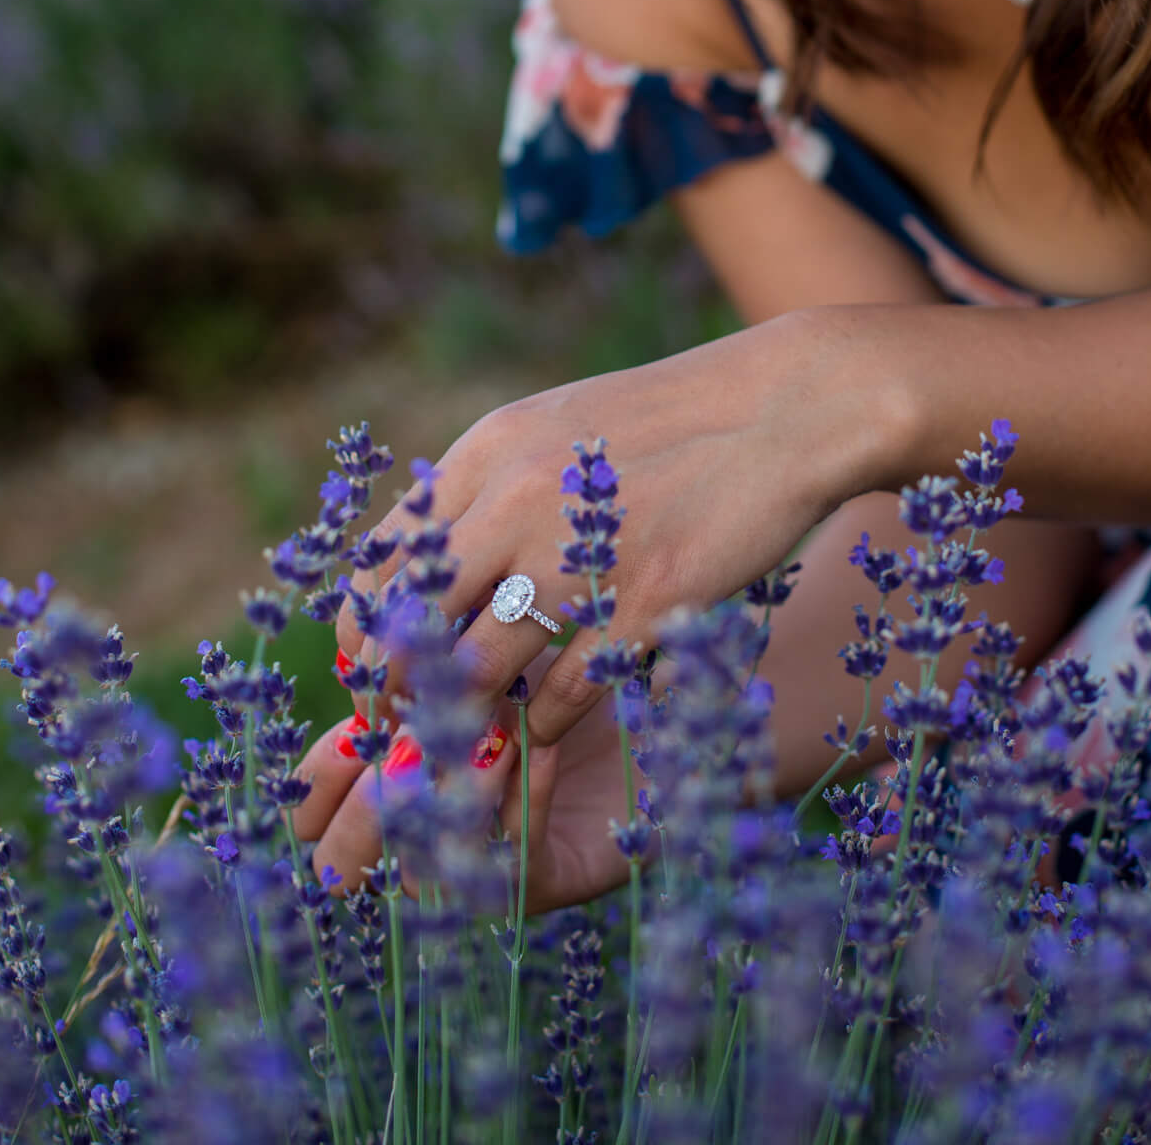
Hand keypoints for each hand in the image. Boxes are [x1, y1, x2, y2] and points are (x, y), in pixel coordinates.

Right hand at [293, 650, 639, 912]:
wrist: (651, 710)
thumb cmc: (557, 668)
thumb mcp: (484, 652)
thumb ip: (426, 662)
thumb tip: (361, 659)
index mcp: (405, 768)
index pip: (334, 788)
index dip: (323, 772)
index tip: (344, 726)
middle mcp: (435, 827)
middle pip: (363, 850)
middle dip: (362, 814)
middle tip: (386, 762)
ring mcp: (488, 862)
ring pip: (431, 870)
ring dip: (448, 795)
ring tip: (479, 740)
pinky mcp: (550, 876)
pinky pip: (517, 856)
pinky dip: (521, 798)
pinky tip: (535, 747)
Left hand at [336, 307, 890, 757]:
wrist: (785, 407)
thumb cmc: (671, 421)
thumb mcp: (556, 428)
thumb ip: (488, 490)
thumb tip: (424, 567)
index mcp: (486, 455)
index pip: (383, 564)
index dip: (365, 635)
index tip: (373, 674)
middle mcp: (514, 504)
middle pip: (412, 626)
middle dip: (396, 692)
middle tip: (405, 730)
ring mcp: (576, 558)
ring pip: (475, 672)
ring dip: (466, 721)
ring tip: (471, 744)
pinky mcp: (641, 606)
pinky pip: (558, 698)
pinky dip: (543, 728)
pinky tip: (549, 729)